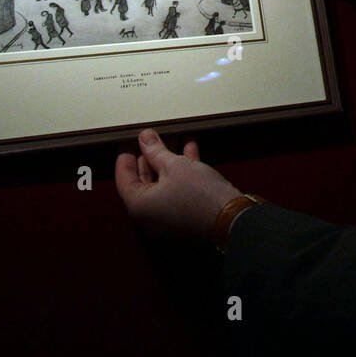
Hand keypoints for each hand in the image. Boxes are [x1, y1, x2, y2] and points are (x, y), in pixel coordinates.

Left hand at [115, 129, 241, 242]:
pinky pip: (176, 192)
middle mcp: (149, 216)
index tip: (129, 141)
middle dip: (150, 157)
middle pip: (143, 182)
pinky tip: (190, 152)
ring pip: (162, 185)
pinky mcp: (184, 217)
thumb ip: (155, 151)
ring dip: (168, 162)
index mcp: (139, 206)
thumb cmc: (199, 193)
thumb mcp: (175, 165)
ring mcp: (167, 219)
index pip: (123, 178)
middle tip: (152, 138)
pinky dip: (180, 174)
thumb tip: (144, 137)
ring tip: (174, 138)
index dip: (126, 156)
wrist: (232, 220)